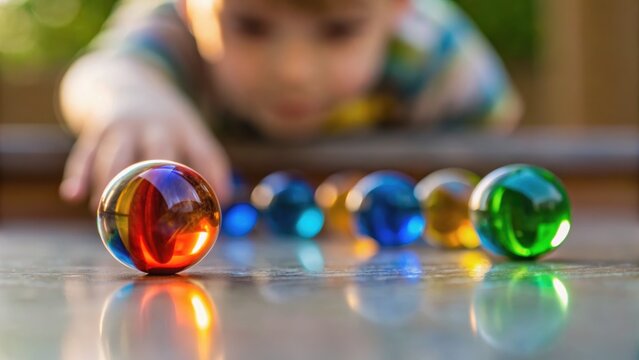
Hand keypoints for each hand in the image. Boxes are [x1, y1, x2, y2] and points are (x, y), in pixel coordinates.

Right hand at [59, 86, 231, 208]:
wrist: (128, 79)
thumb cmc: (166, 122)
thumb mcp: (191, 132)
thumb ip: (210, 164)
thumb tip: (226, 199)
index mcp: (185, 128)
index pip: (204, 152)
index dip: (212, 176)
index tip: (217, 202)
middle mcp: (156, 126)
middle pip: (159, 154)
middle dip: (158, 183)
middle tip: (157, 217)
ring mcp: (125, 126)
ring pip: (117, 158)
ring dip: (113, 187)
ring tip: (108, 215)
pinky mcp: (98, 128)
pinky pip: (86, 152)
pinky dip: (79, 174)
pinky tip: (73, 194)